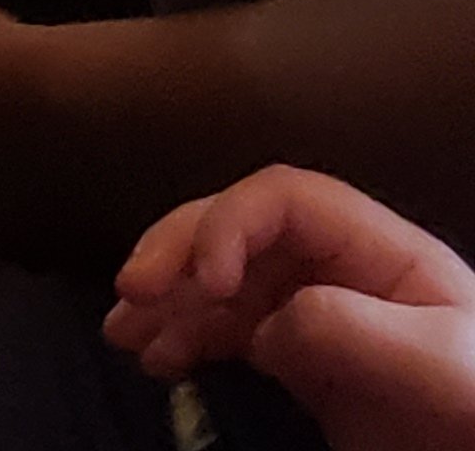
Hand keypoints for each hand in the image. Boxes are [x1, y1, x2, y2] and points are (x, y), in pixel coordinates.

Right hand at [110, 171, 474, 449]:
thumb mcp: (435, 361)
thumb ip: (353, 328)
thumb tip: (267, 324)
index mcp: (375, 247)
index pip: (284, 200)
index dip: (232, 223)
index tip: (207, 279)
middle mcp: (335, 268)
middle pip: (239, 229)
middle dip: (178, 250)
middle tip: (134, 290)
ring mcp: (315, 313)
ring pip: (221, 280)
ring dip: (168, 297)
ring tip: (125, 330)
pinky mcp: (302, 361)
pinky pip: (228, 331)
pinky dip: (185, 337)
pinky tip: (157, 355)